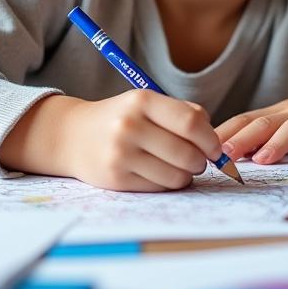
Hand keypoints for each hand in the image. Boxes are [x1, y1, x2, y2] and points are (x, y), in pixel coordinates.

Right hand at [59, 89, 223, 191]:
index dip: (211, 140)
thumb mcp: (146, 103)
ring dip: (186, 175)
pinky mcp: (116, 178)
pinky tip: (161, 174)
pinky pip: (159, 187)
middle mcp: (129, 126)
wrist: (72, 135)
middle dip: (201, 161)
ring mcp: (121, 154)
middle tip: (199, 161)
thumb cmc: (120, 118)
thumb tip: (215, 142)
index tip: (215, 148)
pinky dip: (168, 184)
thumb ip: (183, 114)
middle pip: (187, 153)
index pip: (191, 123)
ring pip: (176, 175)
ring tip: (180, 167)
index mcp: (141, 100)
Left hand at [215, 87, 287, 165]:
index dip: (225, 133)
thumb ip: (271, 136)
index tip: (201, 148)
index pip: (247, 119)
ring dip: (277, 143)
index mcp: (283, 112)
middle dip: (242, 139)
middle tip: (222, 155)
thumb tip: (236, 155)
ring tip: (261, 160)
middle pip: (265, 123)